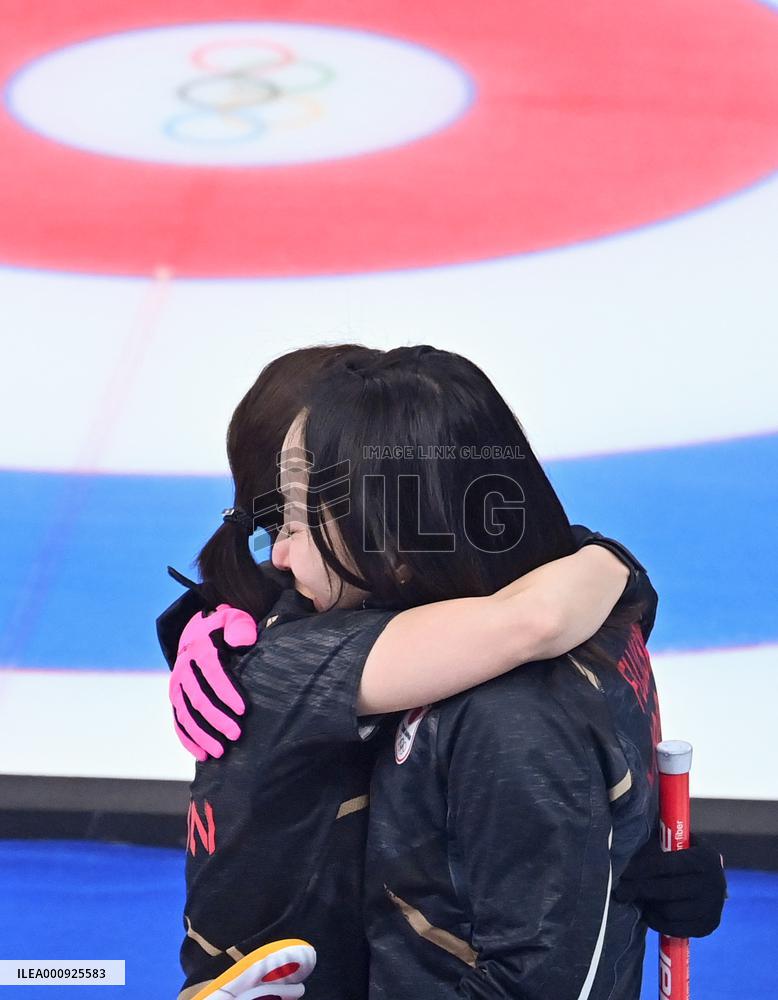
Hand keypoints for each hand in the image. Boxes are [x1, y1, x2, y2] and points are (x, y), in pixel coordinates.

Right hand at [170, 604, 256, 760]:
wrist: (196, 632)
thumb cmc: (223, 629)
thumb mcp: (233, 619)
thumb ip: (240, 627)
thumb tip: (242, 641)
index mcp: (200, 649)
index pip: (213, 672)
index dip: (227, 691)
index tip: (243, 709)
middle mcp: (184, 669)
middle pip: (199, 698)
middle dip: (217, 718)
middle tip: (236, 734)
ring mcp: (177, 686)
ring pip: (186, 714)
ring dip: (202, 734)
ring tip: (220, 752)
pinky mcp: (175, 699)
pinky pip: (178, 722)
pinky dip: (188, 739)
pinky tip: (202, 755)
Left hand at [613, 833, 726, 936]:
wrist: (713, 877)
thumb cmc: (684, 854)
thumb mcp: (676, 842)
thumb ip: (657, 844)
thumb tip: (624, 851)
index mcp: (704, 857)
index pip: (665, 865)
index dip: (640, 869)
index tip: (622, 873)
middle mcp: (713, 883)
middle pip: (666, 890)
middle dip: (638, 889)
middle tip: (620, 891)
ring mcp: (714, 907)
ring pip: (670, 912)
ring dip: (649, 906)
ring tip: (636, 899)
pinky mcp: (709, 925)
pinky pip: (676, 930)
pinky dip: (658, 922)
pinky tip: (648, 913)